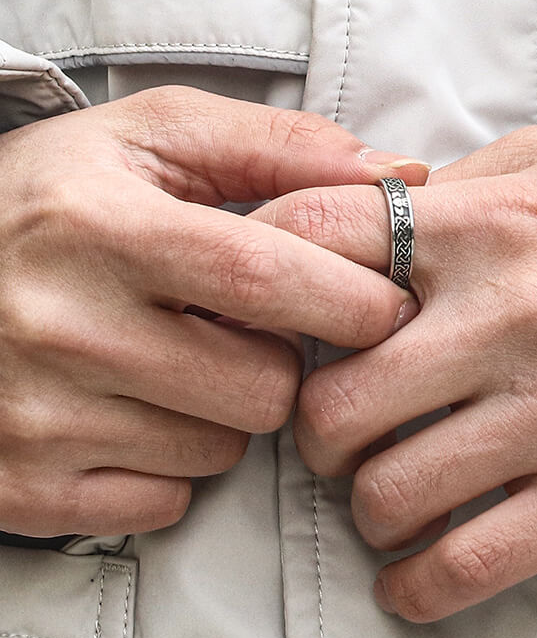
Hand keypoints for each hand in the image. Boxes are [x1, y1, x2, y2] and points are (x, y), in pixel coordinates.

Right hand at [0, 85, 427, 536]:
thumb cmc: (61, 194)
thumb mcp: (157, 138)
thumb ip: (282, 146)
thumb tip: (398, 175)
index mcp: (100, 226)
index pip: (263, 278)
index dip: (351, 299)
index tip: (387, 303)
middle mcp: (60, 327)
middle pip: (263, 386)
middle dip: (288, 360)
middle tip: (251, 325)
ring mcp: (36, 418)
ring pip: (222, 450)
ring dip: (229, 408)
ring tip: (182, 356)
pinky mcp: (22, 485)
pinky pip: (165, 500)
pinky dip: (175, 461)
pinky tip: (141, 406)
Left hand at [258, 125, 536, 620]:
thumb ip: (440, 190)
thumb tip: (352, 220)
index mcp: (483, 227)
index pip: (320, 238)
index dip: (262, 275)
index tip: (261, 315)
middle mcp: (513, 316)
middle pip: (332, 400)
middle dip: (312, 427)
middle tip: (330, 426)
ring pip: (387, 492)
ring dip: (362, 500)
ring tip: (381, 485)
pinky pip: (466, 564)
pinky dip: (415, 580)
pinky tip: (409, 563)